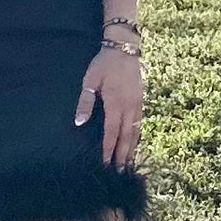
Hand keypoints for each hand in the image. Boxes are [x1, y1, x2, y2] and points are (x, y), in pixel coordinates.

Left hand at [74, 46, 142, 167]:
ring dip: (131, 149)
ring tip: (127, 164)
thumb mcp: (90, 81)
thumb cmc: (103, 65)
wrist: (124, 49)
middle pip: (126, 137)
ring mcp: (137, 104)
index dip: (108, 149)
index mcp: (115, 103)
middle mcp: (129, 107)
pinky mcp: (141, 101)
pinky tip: (134, 145)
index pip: (111, 132)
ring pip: (135, 132)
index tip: (105, 163)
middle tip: (119, 172)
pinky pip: (140, 124)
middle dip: (122, 155)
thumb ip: (85, 103)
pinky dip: (137, 137)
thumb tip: (79, 122)